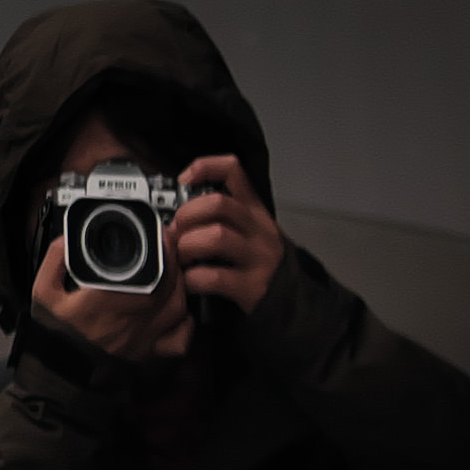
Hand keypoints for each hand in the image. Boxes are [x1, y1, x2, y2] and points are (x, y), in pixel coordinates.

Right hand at [30, 153, 277, 369]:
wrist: (60, 377)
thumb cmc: (54, 336)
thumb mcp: (43, 293)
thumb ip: (55, 260)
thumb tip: (68, 238)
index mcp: (109, 300)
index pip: (150, 270)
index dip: (163, 249)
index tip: (162, 234)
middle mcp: (133, 319)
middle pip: (172, 285)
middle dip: (175, 261)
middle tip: (169, 247)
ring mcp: (145, 337)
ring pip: (180, 307)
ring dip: (181, 285)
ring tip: (174, 271)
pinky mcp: (149, 353)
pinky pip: (180, 339)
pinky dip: (186, 322)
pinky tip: (178, 310)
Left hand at [167, 154, 280, 312]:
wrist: (293, 301)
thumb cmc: (261, 264)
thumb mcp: (249, 231)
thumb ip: (221, 217)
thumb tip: (176, 214)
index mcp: (253, 210)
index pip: (233, 171)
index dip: (204, 168)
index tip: (183, 180)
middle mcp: (258, 229)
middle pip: (218, 203)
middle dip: (187, 215)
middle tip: (177, 231)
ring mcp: (257, 257)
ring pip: (216, 236)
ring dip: (188, 246)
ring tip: (183, 257)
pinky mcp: (251, 286)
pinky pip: (213, 277)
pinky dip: (192, 279)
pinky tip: (191, 282)